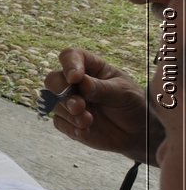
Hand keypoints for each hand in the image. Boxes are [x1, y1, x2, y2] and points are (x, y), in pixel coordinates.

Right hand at [47, 48, 155, 164]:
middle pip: (53, 79)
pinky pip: (58, 122)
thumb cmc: (132, 105)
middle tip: (79, 106)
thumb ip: (102, 88)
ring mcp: (70, 102)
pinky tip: (86, 130)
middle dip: (62, 92)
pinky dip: (70, 127)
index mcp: (90, 68)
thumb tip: (81, 82)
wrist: (137, 132)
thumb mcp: (123, 93)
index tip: (75, 78)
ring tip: (88, 121)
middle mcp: (75, 83)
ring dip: (69, 113)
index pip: (70, 56)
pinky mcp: (68, 120)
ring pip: (53, 102)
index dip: (69, 64)